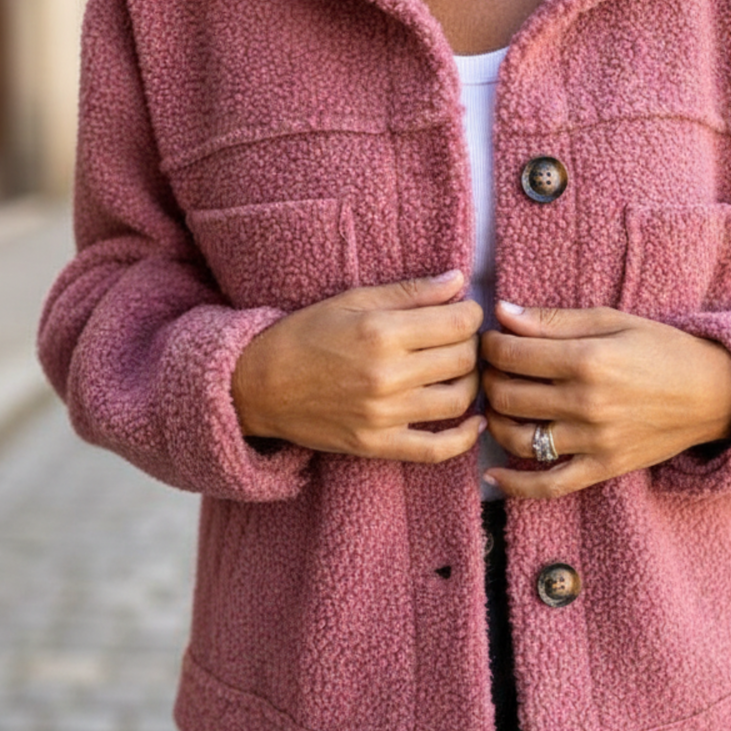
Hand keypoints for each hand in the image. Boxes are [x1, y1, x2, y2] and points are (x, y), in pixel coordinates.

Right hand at [232, 271, 485, 462]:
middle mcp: (387, 375)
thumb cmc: (304, 335)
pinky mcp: (378, 445)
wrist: (257, 386)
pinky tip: (473, 423)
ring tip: (458, 370)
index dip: (471, 313)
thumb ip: (410, 292)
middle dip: (471, 344)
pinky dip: (464, 439)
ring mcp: (384, 415)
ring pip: (459, 399)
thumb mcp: (352, 301)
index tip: (464, 311)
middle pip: (464, 359)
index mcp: (381, 333)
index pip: (458, 323)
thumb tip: (458, 280)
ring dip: (470, 382)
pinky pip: (436, 450)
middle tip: (459, 339)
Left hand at [481, 302, 730, 498]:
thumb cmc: (662, 349)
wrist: (713, 393)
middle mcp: (586, 403)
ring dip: (495, 420)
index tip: (490, 341)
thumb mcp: (611, 320)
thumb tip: (502, 314)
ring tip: (499, 404)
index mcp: (587, 359)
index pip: (510, 355)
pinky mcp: (602, 468)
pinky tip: (493, 473)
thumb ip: (554, 320)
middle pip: (506, 395)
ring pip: (517, 437)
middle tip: (492, 370)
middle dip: (488, 379)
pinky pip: (549, 485)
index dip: (489, 345)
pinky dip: (515, 484)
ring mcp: (593, 441)